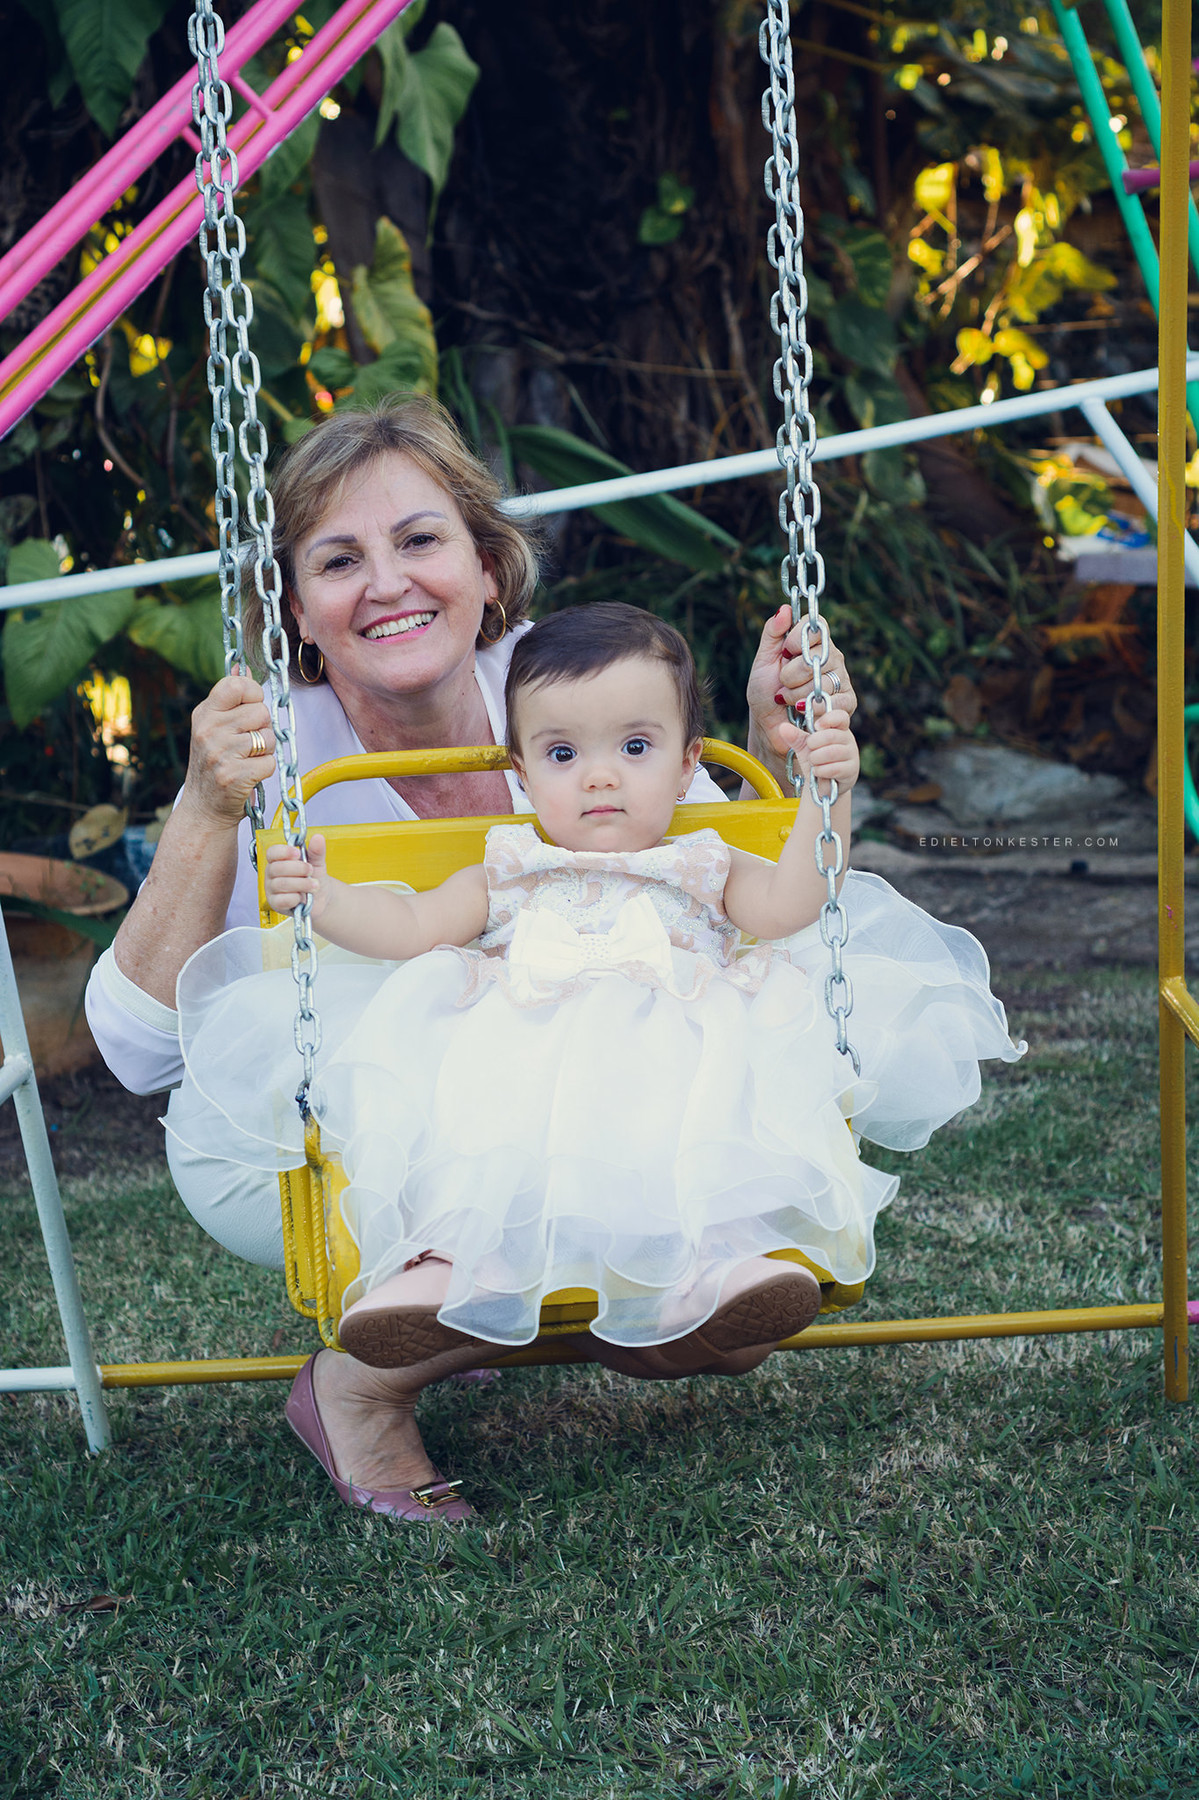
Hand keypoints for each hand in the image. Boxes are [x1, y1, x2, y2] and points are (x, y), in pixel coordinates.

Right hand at [180, 671, 275, 828]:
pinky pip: (269, 762)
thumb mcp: (214, 728)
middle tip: (247, 745)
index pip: (237, 684)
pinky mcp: (234, 776)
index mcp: (204, 713)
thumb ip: (231, 701)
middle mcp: (208, 730)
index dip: (254, 695)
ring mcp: (219, 753)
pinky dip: (265, 771)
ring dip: (265, 751)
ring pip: (268, 737)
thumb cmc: (216, 764)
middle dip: (263, 728)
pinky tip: (249, 776)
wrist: (204, 809)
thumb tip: (244, 668)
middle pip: (261, 712)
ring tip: (246, 761)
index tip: (251, 709)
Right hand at [265, 833, 327, 917]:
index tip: (297, 853)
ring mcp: (272, 889)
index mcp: (278, 860)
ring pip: (281, 884)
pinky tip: (303, 897)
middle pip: (277, 868)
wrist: (321, 897)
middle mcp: (272, 874)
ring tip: (314, 885)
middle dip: (298, 869)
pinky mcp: (275, 903)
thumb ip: (316, 851)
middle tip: (311, 871)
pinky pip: (282, 900)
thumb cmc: (314, 877)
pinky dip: (296, 898)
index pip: (272, 852)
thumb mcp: (318, 862)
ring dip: (302, 884)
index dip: (283, 852)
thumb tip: (318, 838)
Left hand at [746, 606, 856, 763]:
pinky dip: (815, 707)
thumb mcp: (763, 660)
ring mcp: (841, 679)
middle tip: (783, 683)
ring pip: (825, 679)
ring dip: (798, 694)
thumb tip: (785, 608)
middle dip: (792, 674)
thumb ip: (772, 633)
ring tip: (789, 701)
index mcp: (812, 643)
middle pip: (819, 654)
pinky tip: (802, 709)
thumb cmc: (765, 693)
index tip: (784, 653)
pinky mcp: (846, 702)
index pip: (817, 625)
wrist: (769, 726)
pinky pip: (838, 700)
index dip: (799, 638)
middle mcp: (831, 657)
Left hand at [777, 708, 858, 793]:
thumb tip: (783, 727)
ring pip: (832, 752)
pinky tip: (818, 772)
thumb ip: (795, 736)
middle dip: (814, 744)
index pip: (840, 716)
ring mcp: (852, 755)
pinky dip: (820, 771)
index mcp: (838, 728)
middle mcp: (848, 740)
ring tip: (813, 762)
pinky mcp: (851, 771)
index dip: (828, 719)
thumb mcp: (804, 747)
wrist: (822, 785)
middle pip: (832, 735)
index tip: (816, 726)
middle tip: (810, 750)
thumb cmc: (816, 761)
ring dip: (816, 758)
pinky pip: (834, 768)